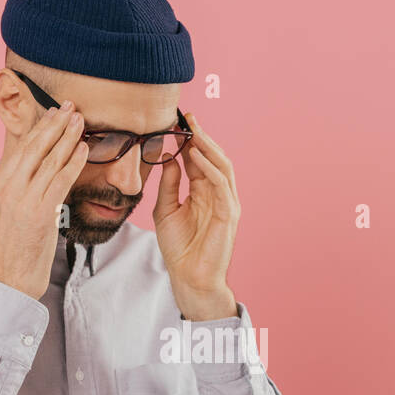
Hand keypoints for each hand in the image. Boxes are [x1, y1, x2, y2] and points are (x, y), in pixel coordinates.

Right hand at [0, 100, 89, 298]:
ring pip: (49, 160)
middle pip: (34, 148)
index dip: (39, 128)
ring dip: (67, 137)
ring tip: (80, 120)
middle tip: (69, 106)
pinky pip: (60, 181)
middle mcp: (8, 188)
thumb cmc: (13, 248)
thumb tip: (36, 166)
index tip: (54, 112)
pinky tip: (83, 149)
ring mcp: (24, 200)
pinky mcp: (41, 213)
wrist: (9, 280)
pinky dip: (73, 162)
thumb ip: (20, 187)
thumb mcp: (7, 210)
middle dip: (54, 124)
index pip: (21, 148)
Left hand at [153, 112, 238, 320]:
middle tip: (188, 117)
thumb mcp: (165, 210)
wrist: (189, 277)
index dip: (189, 140)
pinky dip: (210, 167)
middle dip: (201, 136)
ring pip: (222, 166)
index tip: (176, 122)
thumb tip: (168, 158)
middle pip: (213, 157)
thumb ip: (169, 185)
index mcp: (203, 192)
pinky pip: (221, 184)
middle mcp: (218, 194)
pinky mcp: (229, 213)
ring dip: (208, 146)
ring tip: (193, 130)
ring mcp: (226, 203)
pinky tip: (196, 155)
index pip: (199, 159)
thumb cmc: (179, 248)